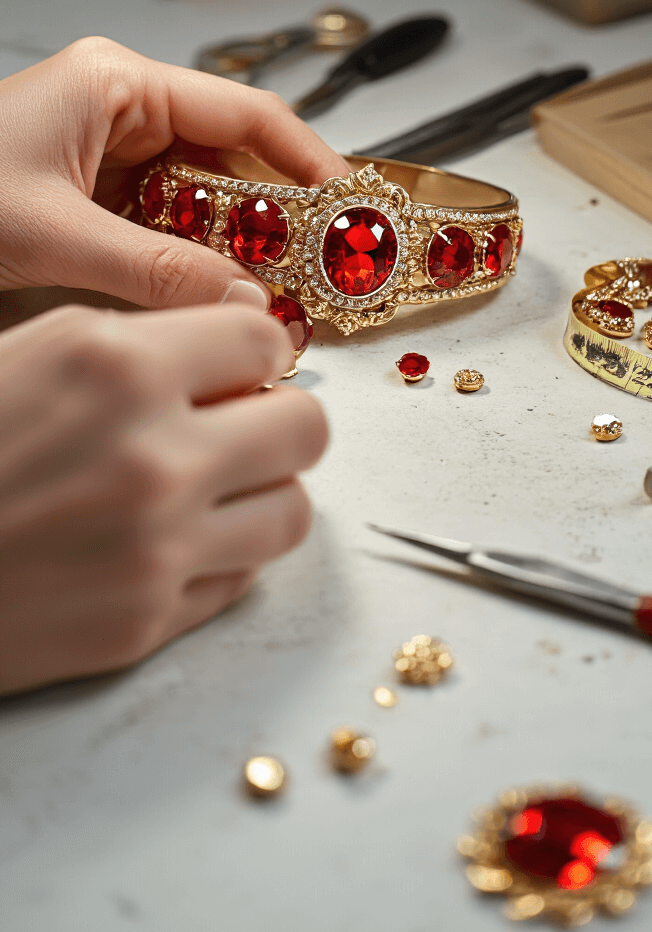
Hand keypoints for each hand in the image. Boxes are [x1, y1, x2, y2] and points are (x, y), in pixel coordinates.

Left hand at [0, 35, 349, 308]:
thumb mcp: (51, 234)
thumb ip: (154, 270)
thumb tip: (241, 302)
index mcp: (115, 83)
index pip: (244, 112)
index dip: (306, 160)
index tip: (349, 206)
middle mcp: (118, 109)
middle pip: (230, 157)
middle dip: (278, 214)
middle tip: (323, 267)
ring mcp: (105, 151)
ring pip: (201, 196)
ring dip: (238, 243)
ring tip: (281, 287)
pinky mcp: (92, 193)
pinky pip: (165, 223)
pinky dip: (194, 258)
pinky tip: (218, 291)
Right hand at [0, 299, 326, 694]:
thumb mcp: (30, 349)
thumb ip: (140, 341)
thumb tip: (237, 349)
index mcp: (118, 368)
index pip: (265, 341)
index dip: (255, 350)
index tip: (240, 363)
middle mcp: (153, 458)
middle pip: (307, 427)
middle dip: (279, 416)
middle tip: (241, 421)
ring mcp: (157, 550)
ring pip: (294, 511)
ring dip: (264, 490)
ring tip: (216, 483)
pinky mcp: (147, 624)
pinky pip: (243, 578)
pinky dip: (223, 553)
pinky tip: (174, 537)